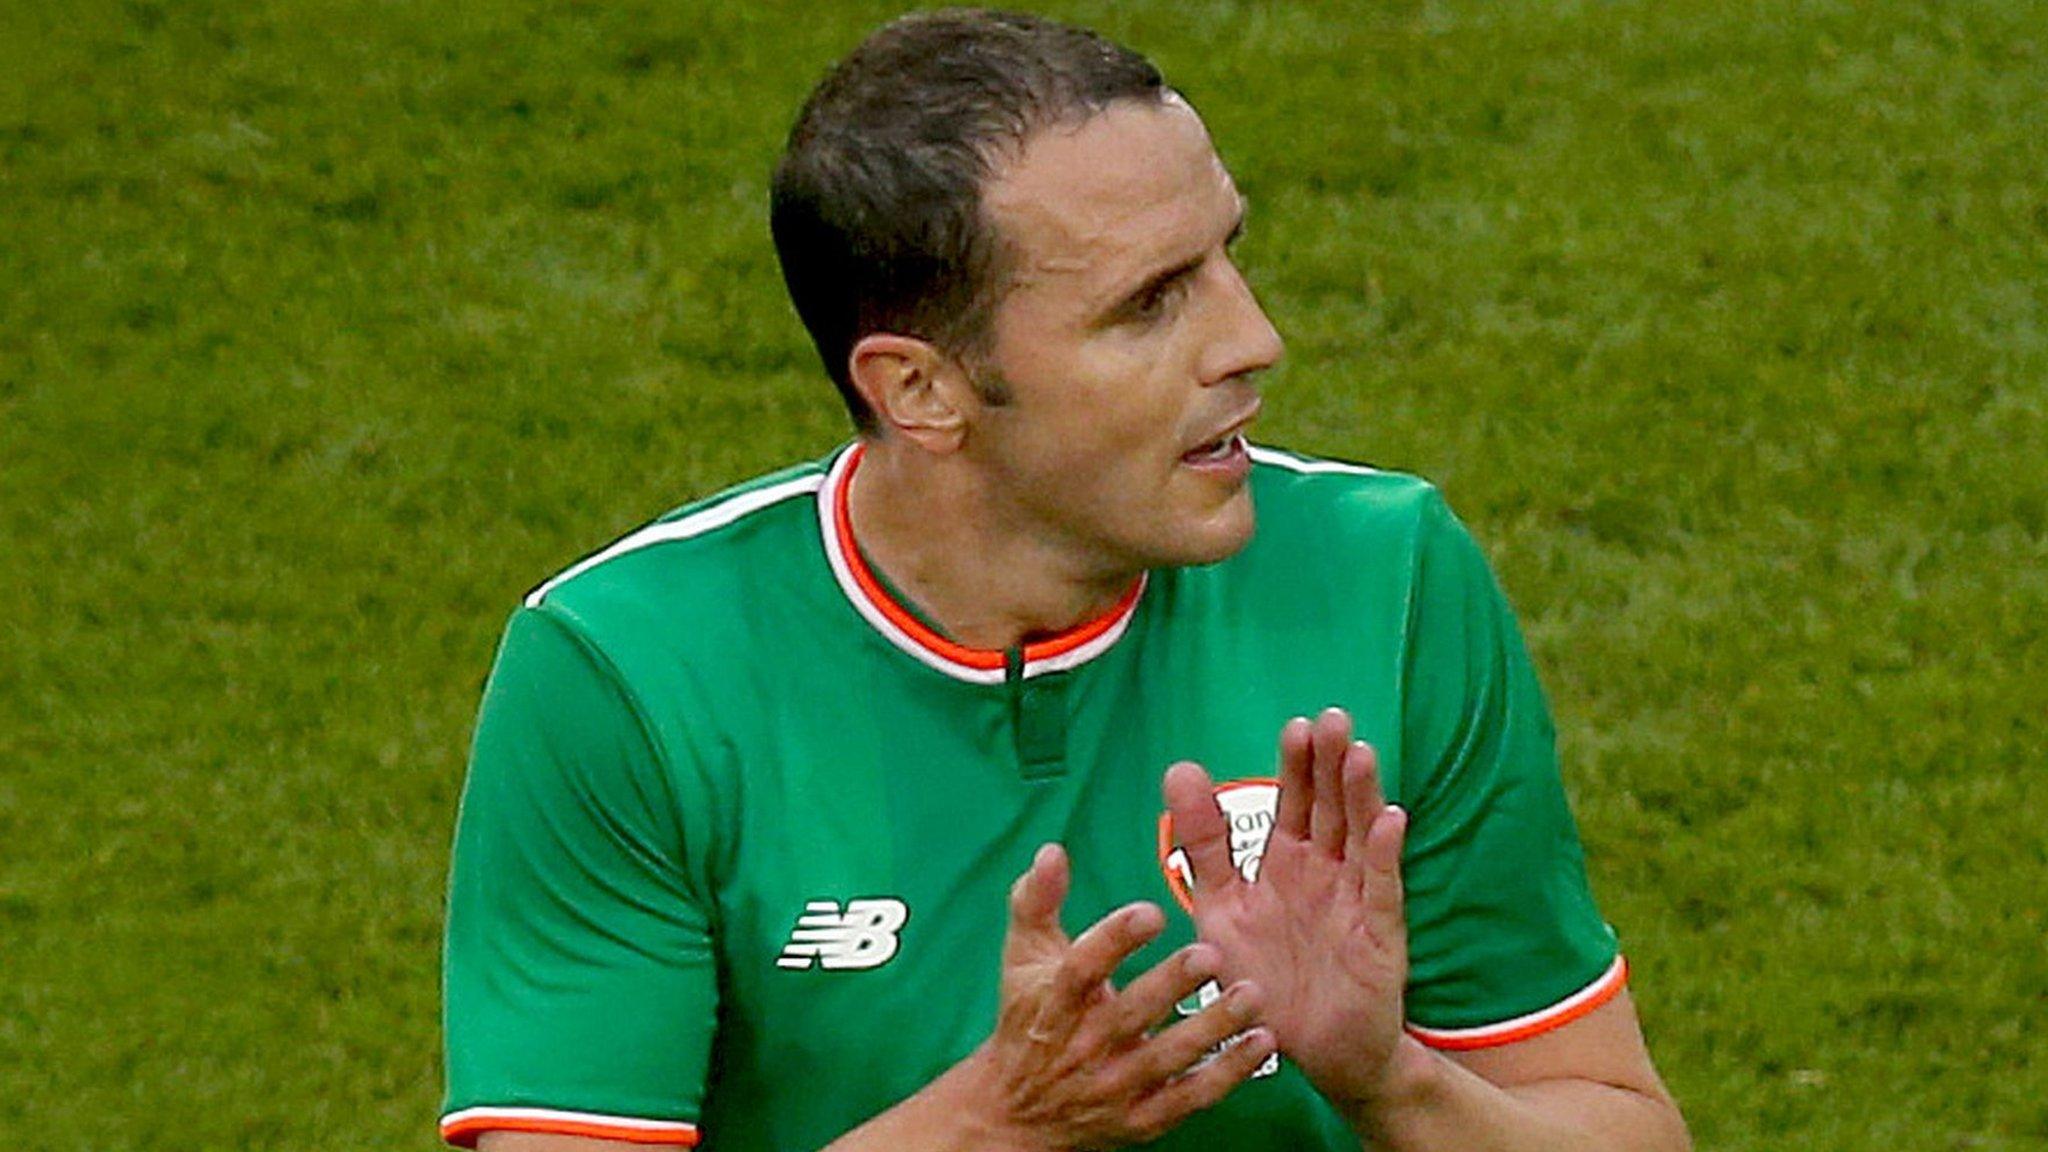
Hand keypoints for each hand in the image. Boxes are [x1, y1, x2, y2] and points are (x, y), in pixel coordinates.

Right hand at [962, 843, 1277, 1151]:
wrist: (1015, 1112)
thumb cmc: (1027, 1017)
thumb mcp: (1023, 955)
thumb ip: (1037, 899)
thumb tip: (1052, 850)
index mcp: (1053, 1001)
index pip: (1081, 969)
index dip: (1114, 940)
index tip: (1150, 912)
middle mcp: (1082, 1045)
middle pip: (1129, 1014)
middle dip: (1171, 984)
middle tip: (1211, 952)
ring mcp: (1113, 1086)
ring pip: (1167, 1059)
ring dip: (1211, 1028)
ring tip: (1250, 995)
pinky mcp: (1142, 1118)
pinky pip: (1189, 1097)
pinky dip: (1227, 1074)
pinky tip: (1260, 1044)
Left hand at [1161, 708, 1411, 1110]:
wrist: (1315, 1051)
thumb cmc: (1268, 977)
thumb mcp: (1221, 907)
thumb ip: (1204, 843)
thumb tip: (1180, 767)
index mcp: (1289, 862)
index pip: (1295, 801)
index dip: (1297, 765)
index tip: (1295, 725)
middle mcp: (1326, 872)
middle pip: (1330, 808)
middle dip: (1330, 765)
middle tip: (1331, 719)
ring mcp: (1356, 900)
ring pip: (1360, 838)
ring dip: (1361, 796)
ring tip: (1358, 753)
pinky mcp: (1379, 936)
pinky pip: (1383, 890)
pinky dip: (1387, 855)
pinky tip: (1390, 820)